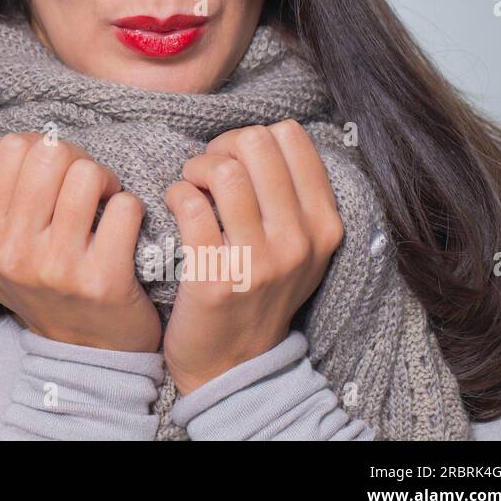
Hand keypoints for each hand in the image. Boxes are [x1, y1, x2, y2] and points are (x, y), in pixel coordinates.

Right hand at [0, 131, 161, 352]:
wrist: (85, 354)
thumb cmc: (41, 291)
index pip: (9, 150)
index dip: (39, 146)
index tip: (54, 169)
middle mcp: (14, 253)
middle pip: (50, 154)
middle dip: (76, 158)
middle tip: (86, 182)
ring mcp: (58, 267)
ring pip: (88, 175)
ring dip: (106, 181)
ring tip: (106, 201)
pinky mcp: (103, 280)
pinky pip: (125, 208)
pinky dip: (131, 210)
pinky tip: (123, 228)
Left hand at [162, 120, 344, 393]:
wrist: (233, 365)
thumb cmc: (259, 293)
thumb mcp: (300, 248)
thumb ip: (294, 196)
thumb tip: (262, 136)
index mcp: (324, 224)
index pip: (291, 137)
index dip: (253, 137)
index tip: (234, 161)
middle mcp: (299, 241)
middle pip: (255, 144)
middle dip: (220, 147)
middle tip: (206, 172)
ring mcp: (260, 261)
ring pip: (224, 171)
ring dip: (195, 169)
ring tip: (190, 188)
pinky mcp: (217, 278)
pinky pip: (191, 205)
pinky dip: (176, 195)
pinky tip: (176, 207)